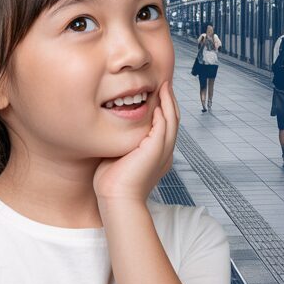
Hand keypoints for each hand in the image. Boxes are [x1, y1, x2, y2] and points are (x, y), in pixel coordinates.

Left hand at [93, 81, 179, 204]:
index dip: (163, 109)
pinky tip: (158, 99)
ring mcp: (163, 151)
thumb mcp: (118, 155)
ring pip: (172, 119)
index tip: (156, 95)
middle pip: (173, 120)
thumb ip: (120, 141)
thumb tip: (109, 129)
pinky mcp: (156, 149)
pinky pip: (164, 124)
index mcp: (157, 155)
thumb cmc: (112, 182)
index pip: (165, 127)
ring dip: (169, 101)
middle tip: (165, 84)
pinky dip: (163, 110)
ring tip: (164, 86)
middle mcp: (164, 152)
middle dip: (169, 101)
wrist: (116, 198)